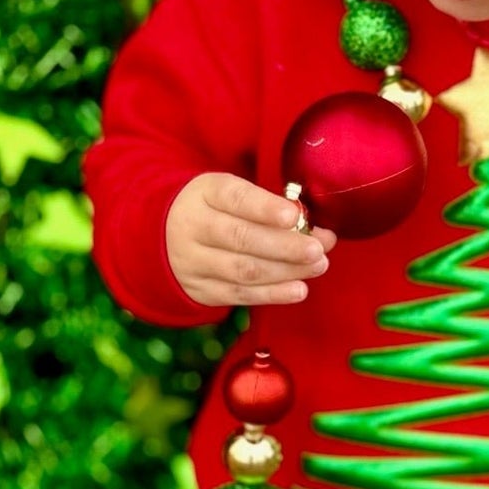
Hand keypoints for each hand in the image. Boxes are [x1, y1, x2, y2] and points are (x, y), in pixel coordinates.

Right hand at [165, 171, 337, 307]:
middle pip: (241, 238)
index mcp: (205, 193)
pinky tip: (298, 290)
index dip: (264, 207)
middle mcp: (193, 226)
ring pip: (243, 270)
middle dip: (285, 245)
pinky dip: (272, 295)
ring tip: (317, 267)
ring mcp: (193, 261)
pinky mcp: (200, 289)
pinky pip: (238, 295)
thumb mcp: (235, 196)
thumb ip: (277, 210)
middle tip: (318, 250)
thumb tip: (325, 235)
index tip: (293, 216)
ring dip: (285, 271)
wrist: (164, 236)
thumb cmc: (218, 210)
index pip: (235, 198)